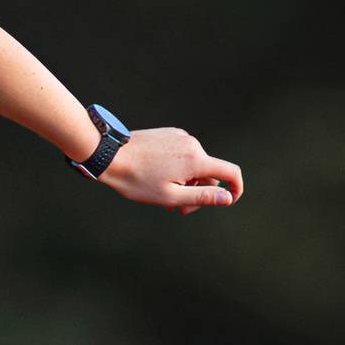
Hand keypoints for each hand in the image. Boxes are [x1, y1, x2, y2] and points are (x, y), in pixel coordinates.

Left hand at [100, 127, 243, 215]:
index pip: (231, 172)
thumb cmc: (136, 180)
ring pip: (194, 164)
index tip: (228, 201)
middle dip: (198, 192)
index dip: (236, 189)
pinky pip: (181, 154)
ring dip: (185, 182)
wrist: (108, 155)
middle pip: (209, 172)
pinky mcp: (168, 134)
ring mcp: (180, 137)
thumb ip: (202, 197)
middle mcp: (192, 144)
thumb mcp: (170, 196)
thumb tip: (227, 198)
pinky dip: (176, 168)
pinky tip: (157, 178)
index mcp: (196, 160)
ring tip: (163, 195)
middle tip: (177, 210)